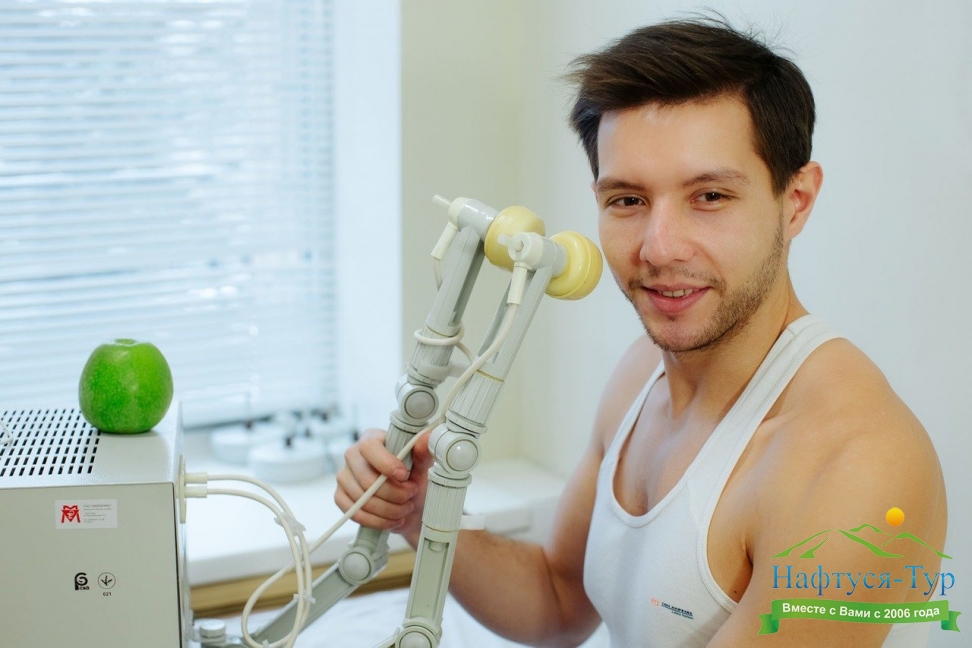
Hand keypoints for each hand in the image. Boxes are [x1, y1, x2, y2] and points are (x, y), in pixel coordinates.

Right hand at [334, 427, 433, 546]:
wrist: (410, 505)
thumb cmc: (414, 479)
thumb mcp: (423, 466)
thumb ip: (423, 452)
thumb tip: (427, 438)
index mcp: (372, 439)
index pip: (369, 448)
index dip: (386, 464)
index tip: (404, 476)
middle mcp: (353, 455)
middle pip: (366, 479)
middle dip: (394, 494)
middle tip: (411, 496)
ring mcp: (345, 476)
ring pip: (363, 499)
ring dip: (389, 509)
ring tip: (406, 508)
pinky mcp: (341, 496)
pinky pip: (354, 513)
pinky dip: (377, 521)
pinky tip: (393, 520)